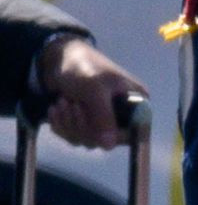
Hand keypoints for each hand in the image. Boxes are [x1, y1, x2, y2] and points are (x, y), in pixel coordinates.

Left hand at [30, 37, 140, 152]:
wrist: (57, 58)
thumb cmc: (83, 67)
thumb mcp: (95, 90)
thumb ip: (104, 117)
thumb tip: (109, 146)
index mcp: (136, 103)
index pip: (133, 133)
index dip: (113, 136)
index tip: (92, 125)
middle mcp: (123, 114)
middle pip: (107, 140)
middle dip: (82, 126)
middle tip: (69, 105)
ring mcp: (103, 119)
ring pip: (88, 140)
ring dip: (69, 124)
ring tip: (61, 102)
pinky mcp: (85, 122)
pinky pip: (74, 137)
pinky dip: (61, 125)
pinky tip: (55, 110)